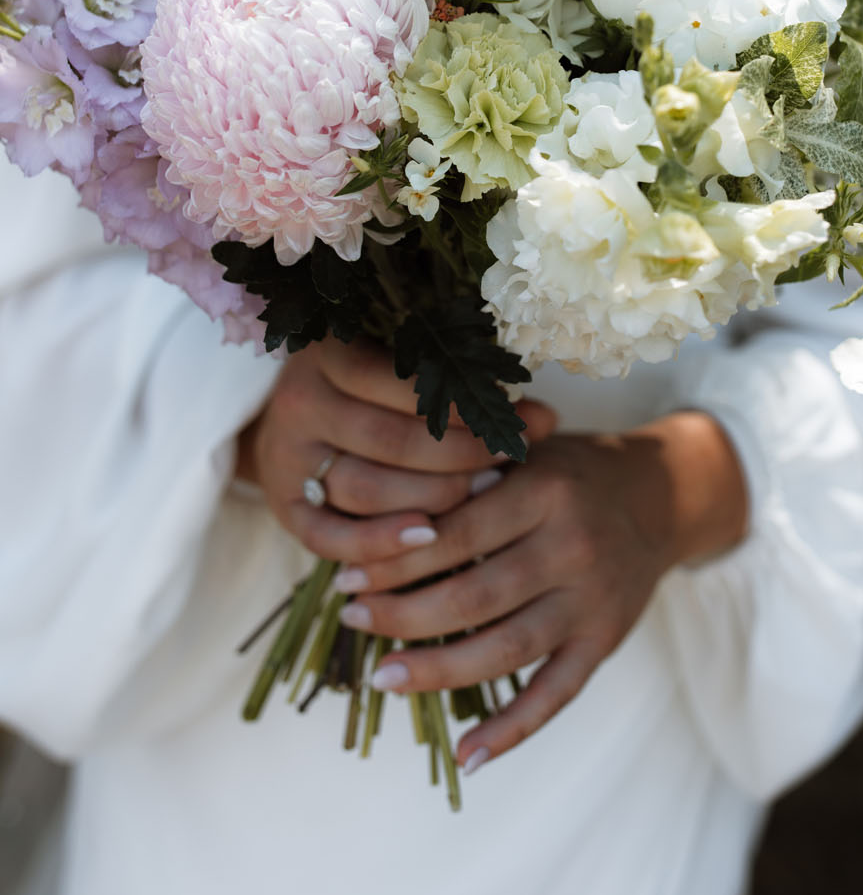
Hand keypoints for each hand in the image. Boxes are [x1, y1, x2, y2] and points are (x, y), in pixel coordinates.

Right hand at [237, 335, 556, 564]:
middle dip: (457, 457)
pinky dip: (380, 543)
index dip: (459, 404)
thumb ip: (470, 390)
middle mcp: (298, 401)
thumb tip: (547, 420)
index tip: (509, 419)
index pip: (396, 379)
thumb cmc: (378, 385)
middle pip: (387, 440)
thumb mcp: (413, 369)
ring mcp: (284, 457)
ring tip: (480, 497)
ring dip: (430, 498)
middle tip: (505, 464)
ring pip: (363, 488)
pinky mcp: (282, 506)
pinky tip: (428, 537)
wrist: (304, 416)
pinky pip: (328, 536)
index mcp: (326, 352)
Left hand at [330, 412, 748, 771]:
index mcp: (544, 491)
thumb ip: (463, 477)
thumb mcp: (523, 451)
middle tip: (352, 617)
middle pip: (474, 597)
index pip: (455, 532)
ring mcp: (592, 601)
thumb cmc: (568, 471)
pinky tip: (466, 757)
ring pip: (506, 650)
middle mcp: (572, 547)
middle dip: (403, 614)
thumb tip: (372, 519)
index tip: (347, 572)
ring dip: (438, 671)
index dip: (395, 558)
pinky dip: (512, 731)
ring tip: (382, 676)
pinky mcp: (606, 642)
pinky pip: (556, 696)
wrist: (661, 495)